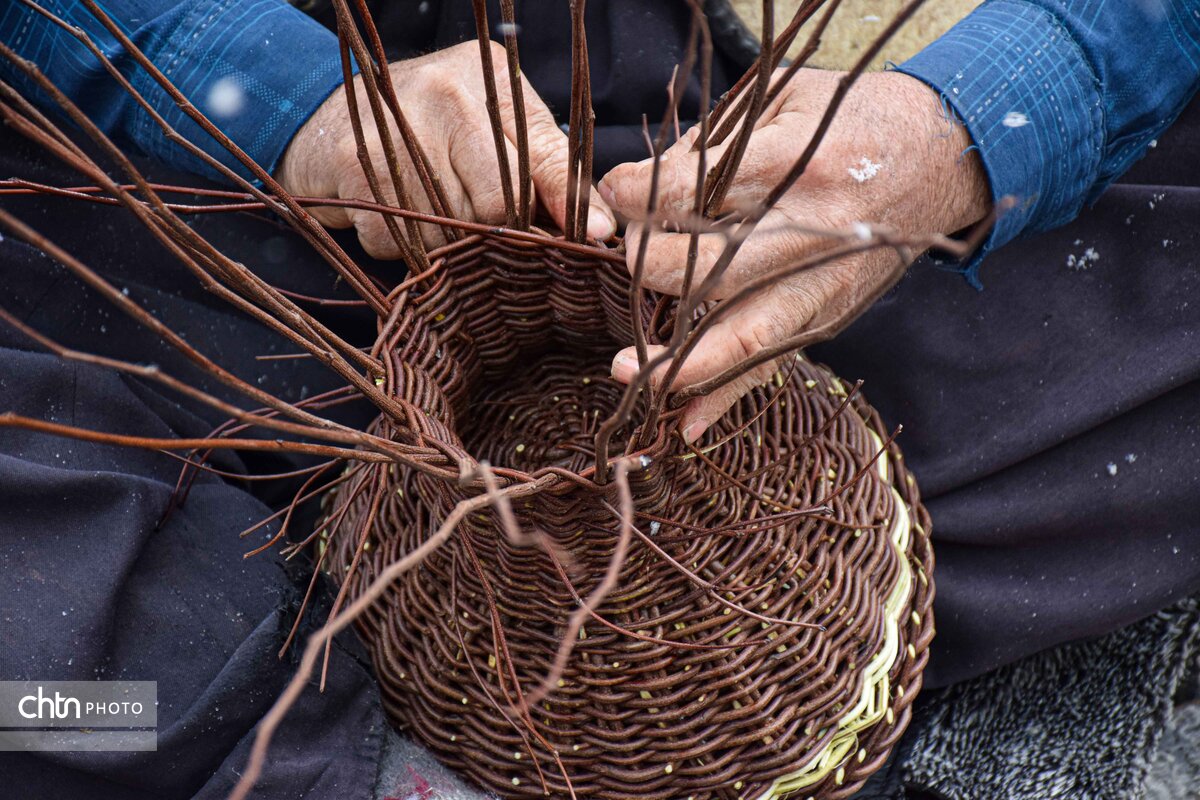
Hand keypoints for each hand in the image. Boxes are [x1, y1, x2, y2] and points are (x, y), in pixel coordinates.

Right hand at [278, 41, 614, 254]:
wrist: (320, 116)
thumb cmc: (427, 128)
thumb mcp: (493, 126)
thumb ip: (547, 169)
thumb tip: (603, 230)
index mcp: (489, 80)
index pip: (544, 155)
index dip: (566, 204)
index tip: (596, 238)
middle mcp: (446, 94)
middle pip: (498, 206)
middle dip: (491, 228)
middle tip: (470, 217)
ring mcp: (399, 130)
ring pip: (451, 230)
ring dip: (443, 240)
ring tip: (424, 204)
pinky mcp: (359, 167)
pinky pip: (402, 241)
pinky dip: (399, 243)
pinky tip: (391, 208)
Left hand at [598, 68, 990, 441]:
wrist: (947, 155)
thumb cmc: (853, 117)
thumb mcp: (785, 97)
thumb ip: (715, 138)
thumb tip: (643, 186)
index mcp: (797, 165)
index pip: (698, 189)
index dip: (643, 195)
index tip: (611, 195)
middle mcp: (812, 234)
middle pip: (715, 270)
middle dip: (654, 269)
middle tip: (626, 257)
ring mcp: (823, 285)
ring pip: (745, 335)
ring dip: (682, 361)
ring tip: (626, 371)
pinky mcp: (829, 316)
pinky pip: (772, 363)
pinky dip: (728, 395)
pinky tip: (686, 424)